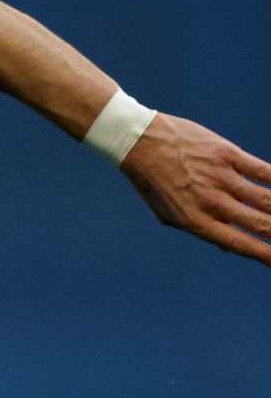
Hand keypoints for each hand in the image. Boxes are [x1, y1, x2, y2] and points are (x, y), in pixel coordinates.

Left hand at [120, 114, 270, 266]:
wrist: (139, 143)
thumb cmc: (155, 182)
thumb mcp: (170, 214)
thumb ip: (203, 229)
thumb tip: (229, 247)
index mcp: (196, 221)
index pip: (238, 243)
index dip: (263, 254)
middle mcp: (210, 203)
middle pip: (258, 223)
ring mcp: (220, 178)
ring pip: (265, 198)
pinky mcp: (226, 155)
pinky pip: (262, 170)